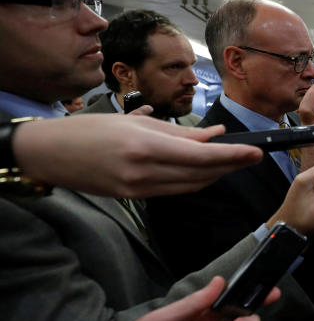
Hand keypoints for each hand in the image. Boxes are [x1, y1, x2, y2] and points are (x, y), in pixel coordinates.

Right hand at [13, 115, 262, 197]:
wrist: (50, 154)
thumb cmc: (91, 130)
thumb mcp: (137, 123)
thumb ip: (179, 133)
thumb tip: (214, 136)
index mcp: (145, 147)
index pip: (201, 156)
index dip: (232, 156)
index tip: (256, 152)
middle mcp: (144, 172)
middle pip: (201, 174)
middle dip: (230, 166)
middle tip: (252, 155)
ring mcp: (139, 189)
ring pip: (191, 186)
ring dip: (215, 175)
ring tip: (234, 162)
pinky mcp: (134, 198)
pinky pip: (174, 190)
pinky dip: (193, 180)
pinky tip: (205, 170)